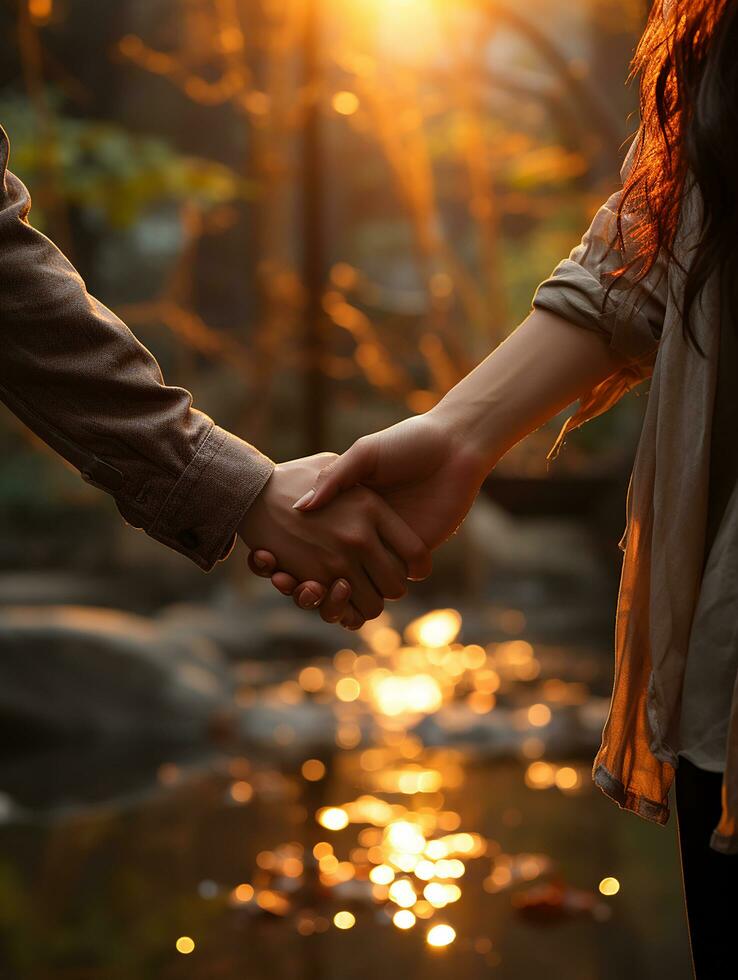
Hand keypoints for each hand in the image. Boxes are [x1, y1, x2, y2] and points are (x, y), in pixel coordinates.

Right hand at [252, 413, 488, 620]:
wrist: (455, 447)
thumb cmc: (407, 444)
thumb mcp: (363, 454)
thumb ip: (335, 479)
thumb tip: (301, 508)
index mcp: (357, 506)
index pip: (316, 535)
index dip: (293, 548)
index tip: (268, 553)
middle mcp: (369, 531)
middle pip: (329, 567)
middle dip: (302, 578)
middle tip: (278, 577)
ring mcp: (389, 547)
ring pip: (350, 585)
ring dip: (322, 593)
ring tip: (295, 586)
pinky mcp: (412, 561)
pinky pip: (381, 589)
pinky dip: (353, 602)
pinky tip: (326, 595)